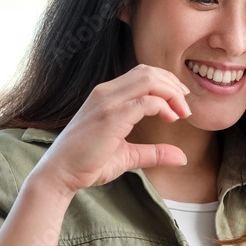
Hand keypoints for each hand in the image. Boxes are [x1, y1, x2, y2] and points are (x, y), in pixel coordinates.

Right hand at [33, 65, 191, 197]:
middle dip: (173, 85)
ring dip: (171, 93)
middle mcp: (106, 92)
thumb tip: (182, 157)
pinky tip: (170, 118)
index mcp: (107, 96)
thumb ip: (154, 153)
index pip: (142, 75)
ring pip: (149, 80)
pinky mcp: (110, 116)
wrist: (60, 174)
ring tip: (181, 112)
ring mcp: (107, 101)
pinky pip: (145, 100)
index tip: (180, 103)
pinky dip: (163, 106)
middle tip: (186, 106)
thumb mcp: (128, 156)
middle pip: (148, 72)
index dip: (166, 84)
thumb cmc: (87, 164)